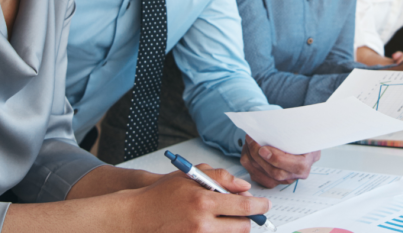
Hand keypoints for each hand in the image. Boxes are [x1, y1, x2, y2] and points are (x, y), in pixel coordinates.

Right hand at [126, 166, 269, 232]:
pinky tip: (216, 226)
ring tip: (230, 219)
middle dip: (248, 220)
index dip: (259, 206)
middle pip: (241, 227)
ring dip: (235, 228)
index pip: (243, 206)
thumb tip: (243, 187)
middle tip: (248, 213)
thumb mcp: (190, 176)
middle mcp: (203, 223)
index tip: (265, 204)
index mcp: (204, 200)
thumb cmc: (162, 193)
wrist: (137, 216)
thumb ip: (220, 177)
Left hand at [240, 134, 320, 188]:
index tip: (263, 149)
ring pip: (263, 176)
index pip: (294, 166)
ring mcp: (282, 180)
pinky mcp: (272, 181)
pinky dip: (249, 163)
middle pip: (274, 172)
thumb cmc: (300, 136)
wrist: (301, 144)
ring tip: (248, 142)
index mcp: (304, 163)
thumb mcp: (301, 131)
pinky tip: (248, 150)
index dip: (277, 159)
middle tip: (250, 140)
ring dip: (251, 158)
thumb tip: (279, 126)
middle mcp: (294, 175)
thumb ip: (292, 132)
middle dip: (258, 156)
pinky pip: (256, 177)